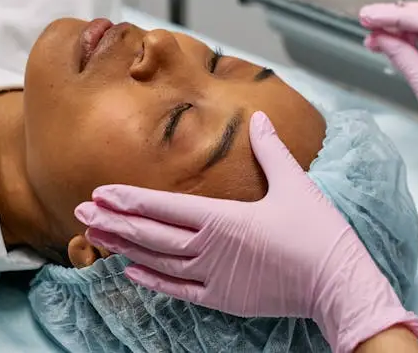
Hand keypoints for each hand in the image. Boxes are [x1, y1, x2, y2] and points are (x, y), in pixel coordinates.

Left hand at [74, 112, 417, 352]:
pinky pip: (177, 290)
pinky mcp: (223, 298)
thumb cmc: (318, 233)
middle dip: (115, 221)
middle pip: (152, 234)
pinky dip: (152, 280)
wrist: (336, 283)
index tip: (100, 193)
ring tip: (97, 237)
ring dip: (126, 248)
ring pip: (158, 262)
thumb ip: (270, 150)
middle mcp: (210, 249)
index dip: (130, 199)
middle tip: (81, 211)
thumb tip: (258, 118)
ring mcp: (213, 277)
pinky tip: (132, 271)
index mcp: (225, 219)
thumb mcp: (296, 184)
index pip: (165, 207)